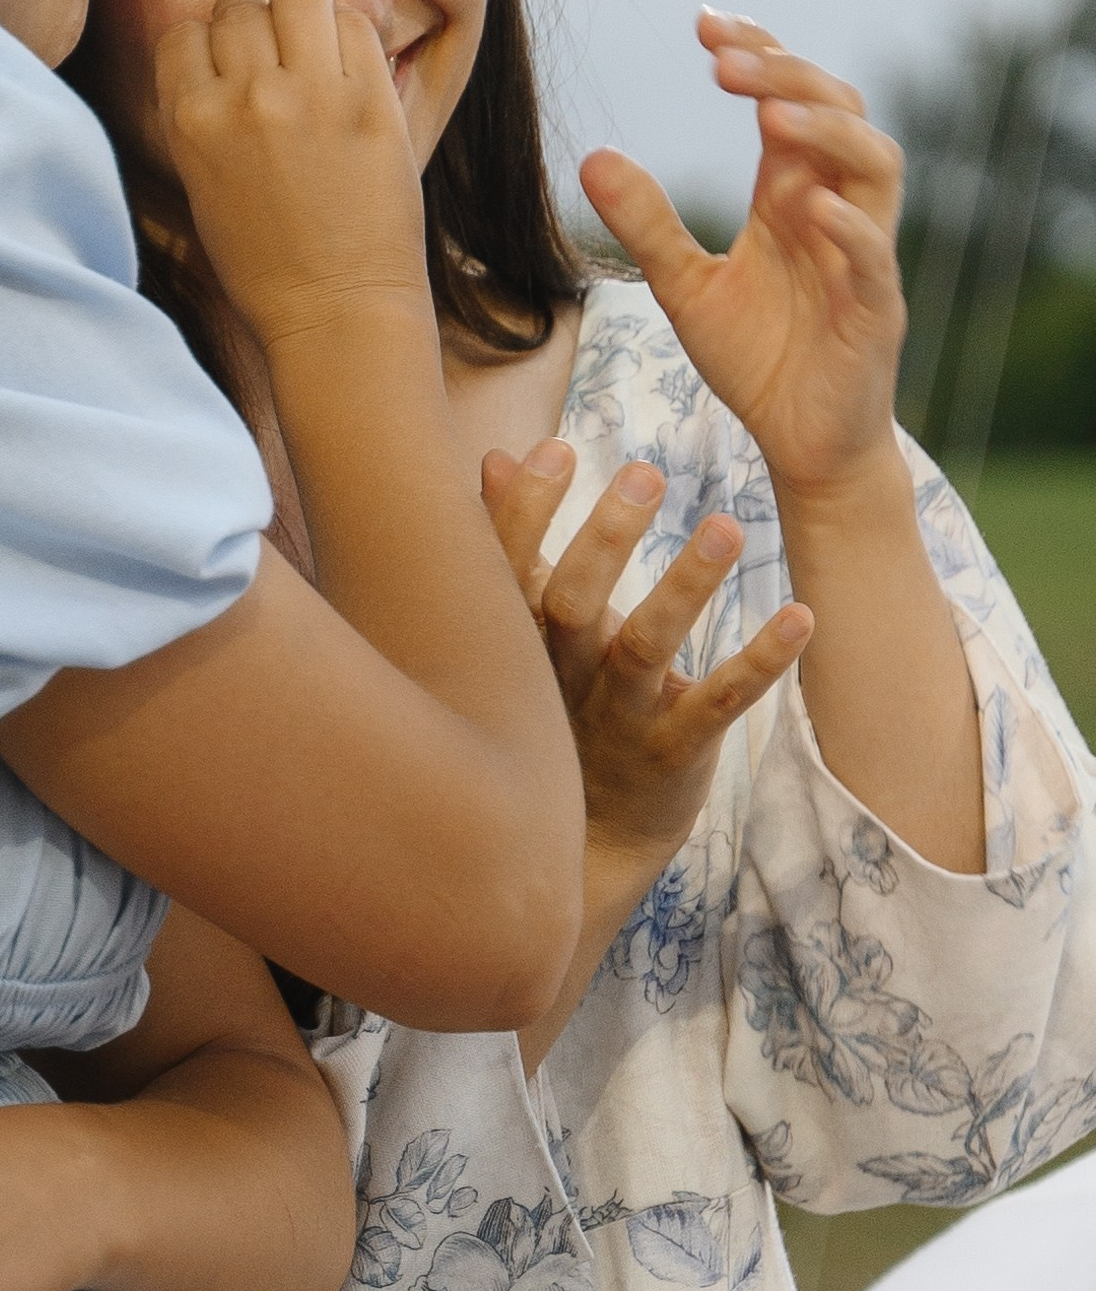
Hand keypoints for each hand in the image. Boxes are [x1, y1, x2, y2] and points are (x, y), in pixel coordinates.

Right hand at [152, 0, 430, 354]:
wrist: (336, 313)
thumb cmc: (267, 267)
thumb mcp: (204, 187)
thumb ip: (204, 115)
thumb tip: (224, 47)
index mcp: (190, 123)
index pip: (184, 33)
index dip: (209, 42)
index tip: (232, 64)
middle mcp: (242, 98)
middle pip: (238, 4)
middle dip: (255, 21)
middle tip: (280, 54)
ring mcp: (308, 94)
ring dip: (302, 8)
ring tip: (315, 45)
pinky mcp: (369, 100)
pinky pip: (353, 22)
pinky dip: (349, 33)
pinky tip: (351, 68)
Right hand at [484, 444, 813, 884]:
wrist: (587, 841)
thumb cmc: (557, 706)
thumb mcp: (523, 634)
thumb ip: (509, 547)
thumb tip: (489, 456)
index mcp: (520, 644)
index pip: (509, 572)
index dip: (525, 513)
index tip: (557, 449)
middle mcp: (561, 679)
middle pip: (572, 607)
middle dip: (604, 541)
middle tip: (645, 472)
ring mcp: (618, 719)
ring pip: (647, 650)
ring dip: (686, 587)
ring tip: (728, 526)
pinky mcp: (675, 753)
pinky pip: (719, 704)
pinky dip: (760, 663)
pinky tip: (800, 616)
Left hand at [579, 11, 907, 501]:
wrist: (803, 444)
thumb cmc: (758, 361)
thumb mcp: (685, 288)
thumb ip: (647, 224)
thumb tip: (593, 154)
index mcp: (793, 195)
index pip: (789, 100)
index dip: (757, 54)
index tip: (704, 22)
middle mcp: (837, 210)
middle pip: (838, 110)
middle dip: (785, 74)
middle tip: (723, 59)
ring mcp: (862, 256)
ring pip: (877, 165)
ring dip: (828, 131)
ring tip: (771, 113)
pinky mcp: (874, 312)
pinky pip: (876, 257)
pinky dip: (851, 226)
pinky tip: (811, 204)